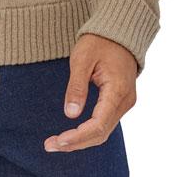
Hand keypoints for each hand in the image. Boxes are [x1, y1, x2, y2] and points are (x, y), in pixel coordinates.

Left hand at [43, 34, 137, 152]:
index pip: (99, 125)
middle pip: (101, 133)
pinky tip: (72, 133)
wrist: (119, 31)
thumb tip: (70, 114)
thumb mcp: (82, 59)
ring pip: (103, 131)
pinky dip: (88, 131)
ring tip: (56, 143)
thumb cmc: (99, 41)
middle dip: (76, 143)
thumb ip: (77, 86)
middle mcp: (125, 101)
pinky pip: (104, 123)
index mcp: (118, 91)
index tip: (58, 141)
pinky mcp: (120, 101)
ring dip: (81, 140)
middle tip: (49, 145)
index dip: (79, 137)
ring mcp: (124, 103)